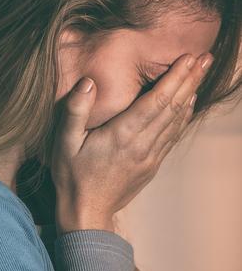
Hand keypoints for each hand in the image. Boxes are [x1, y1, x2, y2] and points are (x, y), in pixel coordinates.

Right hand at [53, 52, 212, 233]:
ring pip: (177, 120)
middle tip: (206, 58)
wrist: (86, 212)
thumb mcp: (64, 142)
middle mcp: (142, 145)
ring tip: (202, 74)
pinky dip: (183, 116)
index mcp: (122, 135)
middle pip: (173, 107)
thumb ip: (75, 110)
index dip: (175, 78)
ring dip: (191, 94)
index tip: (189, 58)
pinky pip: (173, 135)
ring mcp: (150, 156)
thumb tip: (88, 82)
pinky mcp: (152, 165)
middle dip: (191, 80)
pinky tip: (188, 104)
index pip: (156, 101)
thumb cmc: (72, 175)